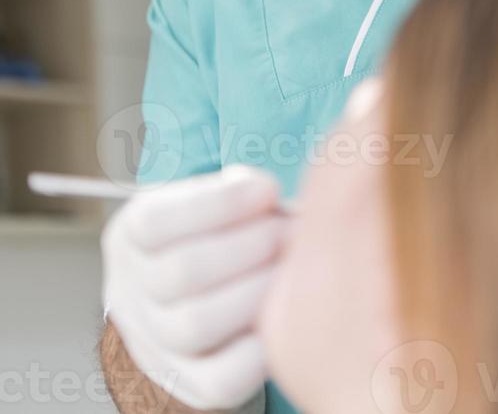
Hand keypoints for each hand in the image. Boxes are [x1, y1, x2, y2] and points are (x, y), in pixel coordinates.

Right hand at [102, 165, 286, 410]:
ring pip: (196, 326)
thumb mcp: (206, 198)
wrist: (191, 299)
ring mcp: (153, 346)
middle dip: (250, 245)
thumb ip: (233, 189)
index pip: (154, 222)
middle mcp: (129, 294)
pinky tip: (281, 314)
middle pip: (182, 272)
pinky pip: (220, 380)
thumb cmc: (211, 234)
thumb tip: (268, 194)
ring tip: (292, 268)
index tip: (269, 190)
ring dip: (257, 291)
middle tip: (290, 231)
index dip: (220, 204)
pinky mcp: (188, 386)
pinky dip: (258, 348)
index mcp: (129, 238)